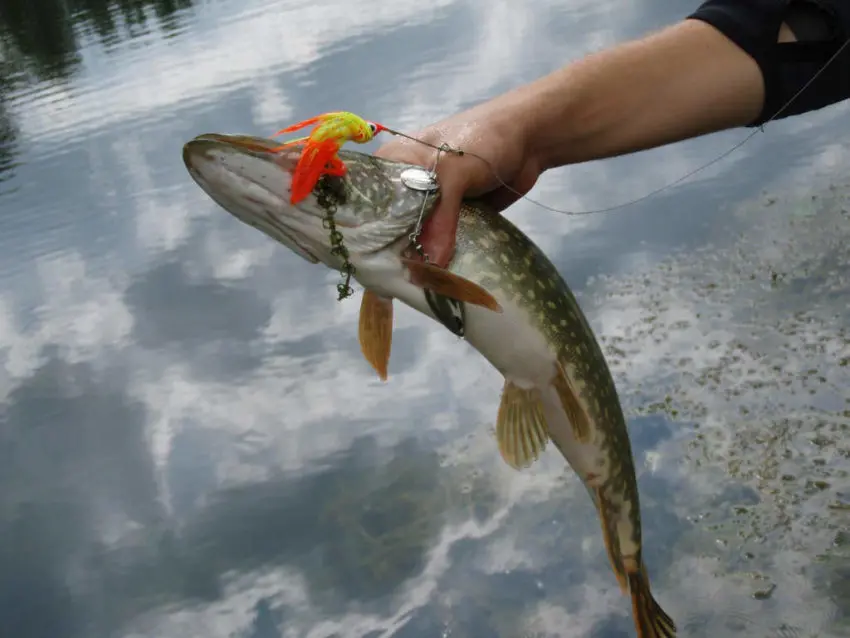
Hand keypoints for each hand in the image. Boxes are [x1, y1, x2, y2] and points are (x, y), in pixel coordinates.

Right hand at [374, 97, 543, 268]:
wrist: (529, 139)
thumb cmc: (482, 140)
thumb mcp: (454, 173)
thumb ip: (440, 217)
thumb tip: (431, 265)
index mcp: (394, 163)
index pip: (368, 201)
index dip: (365, 230)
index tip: (364, 261)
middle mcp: (406, 184)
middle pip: (390, 224)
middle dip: (392, 250)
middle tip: (386, 280)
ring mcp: (431, 203)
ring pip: (416, 236)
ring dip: (417, 258)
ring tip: (406, 287)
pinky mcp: (453, 218)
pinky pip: (441, 241)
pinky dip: (440, 257)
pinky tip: (433, 279)